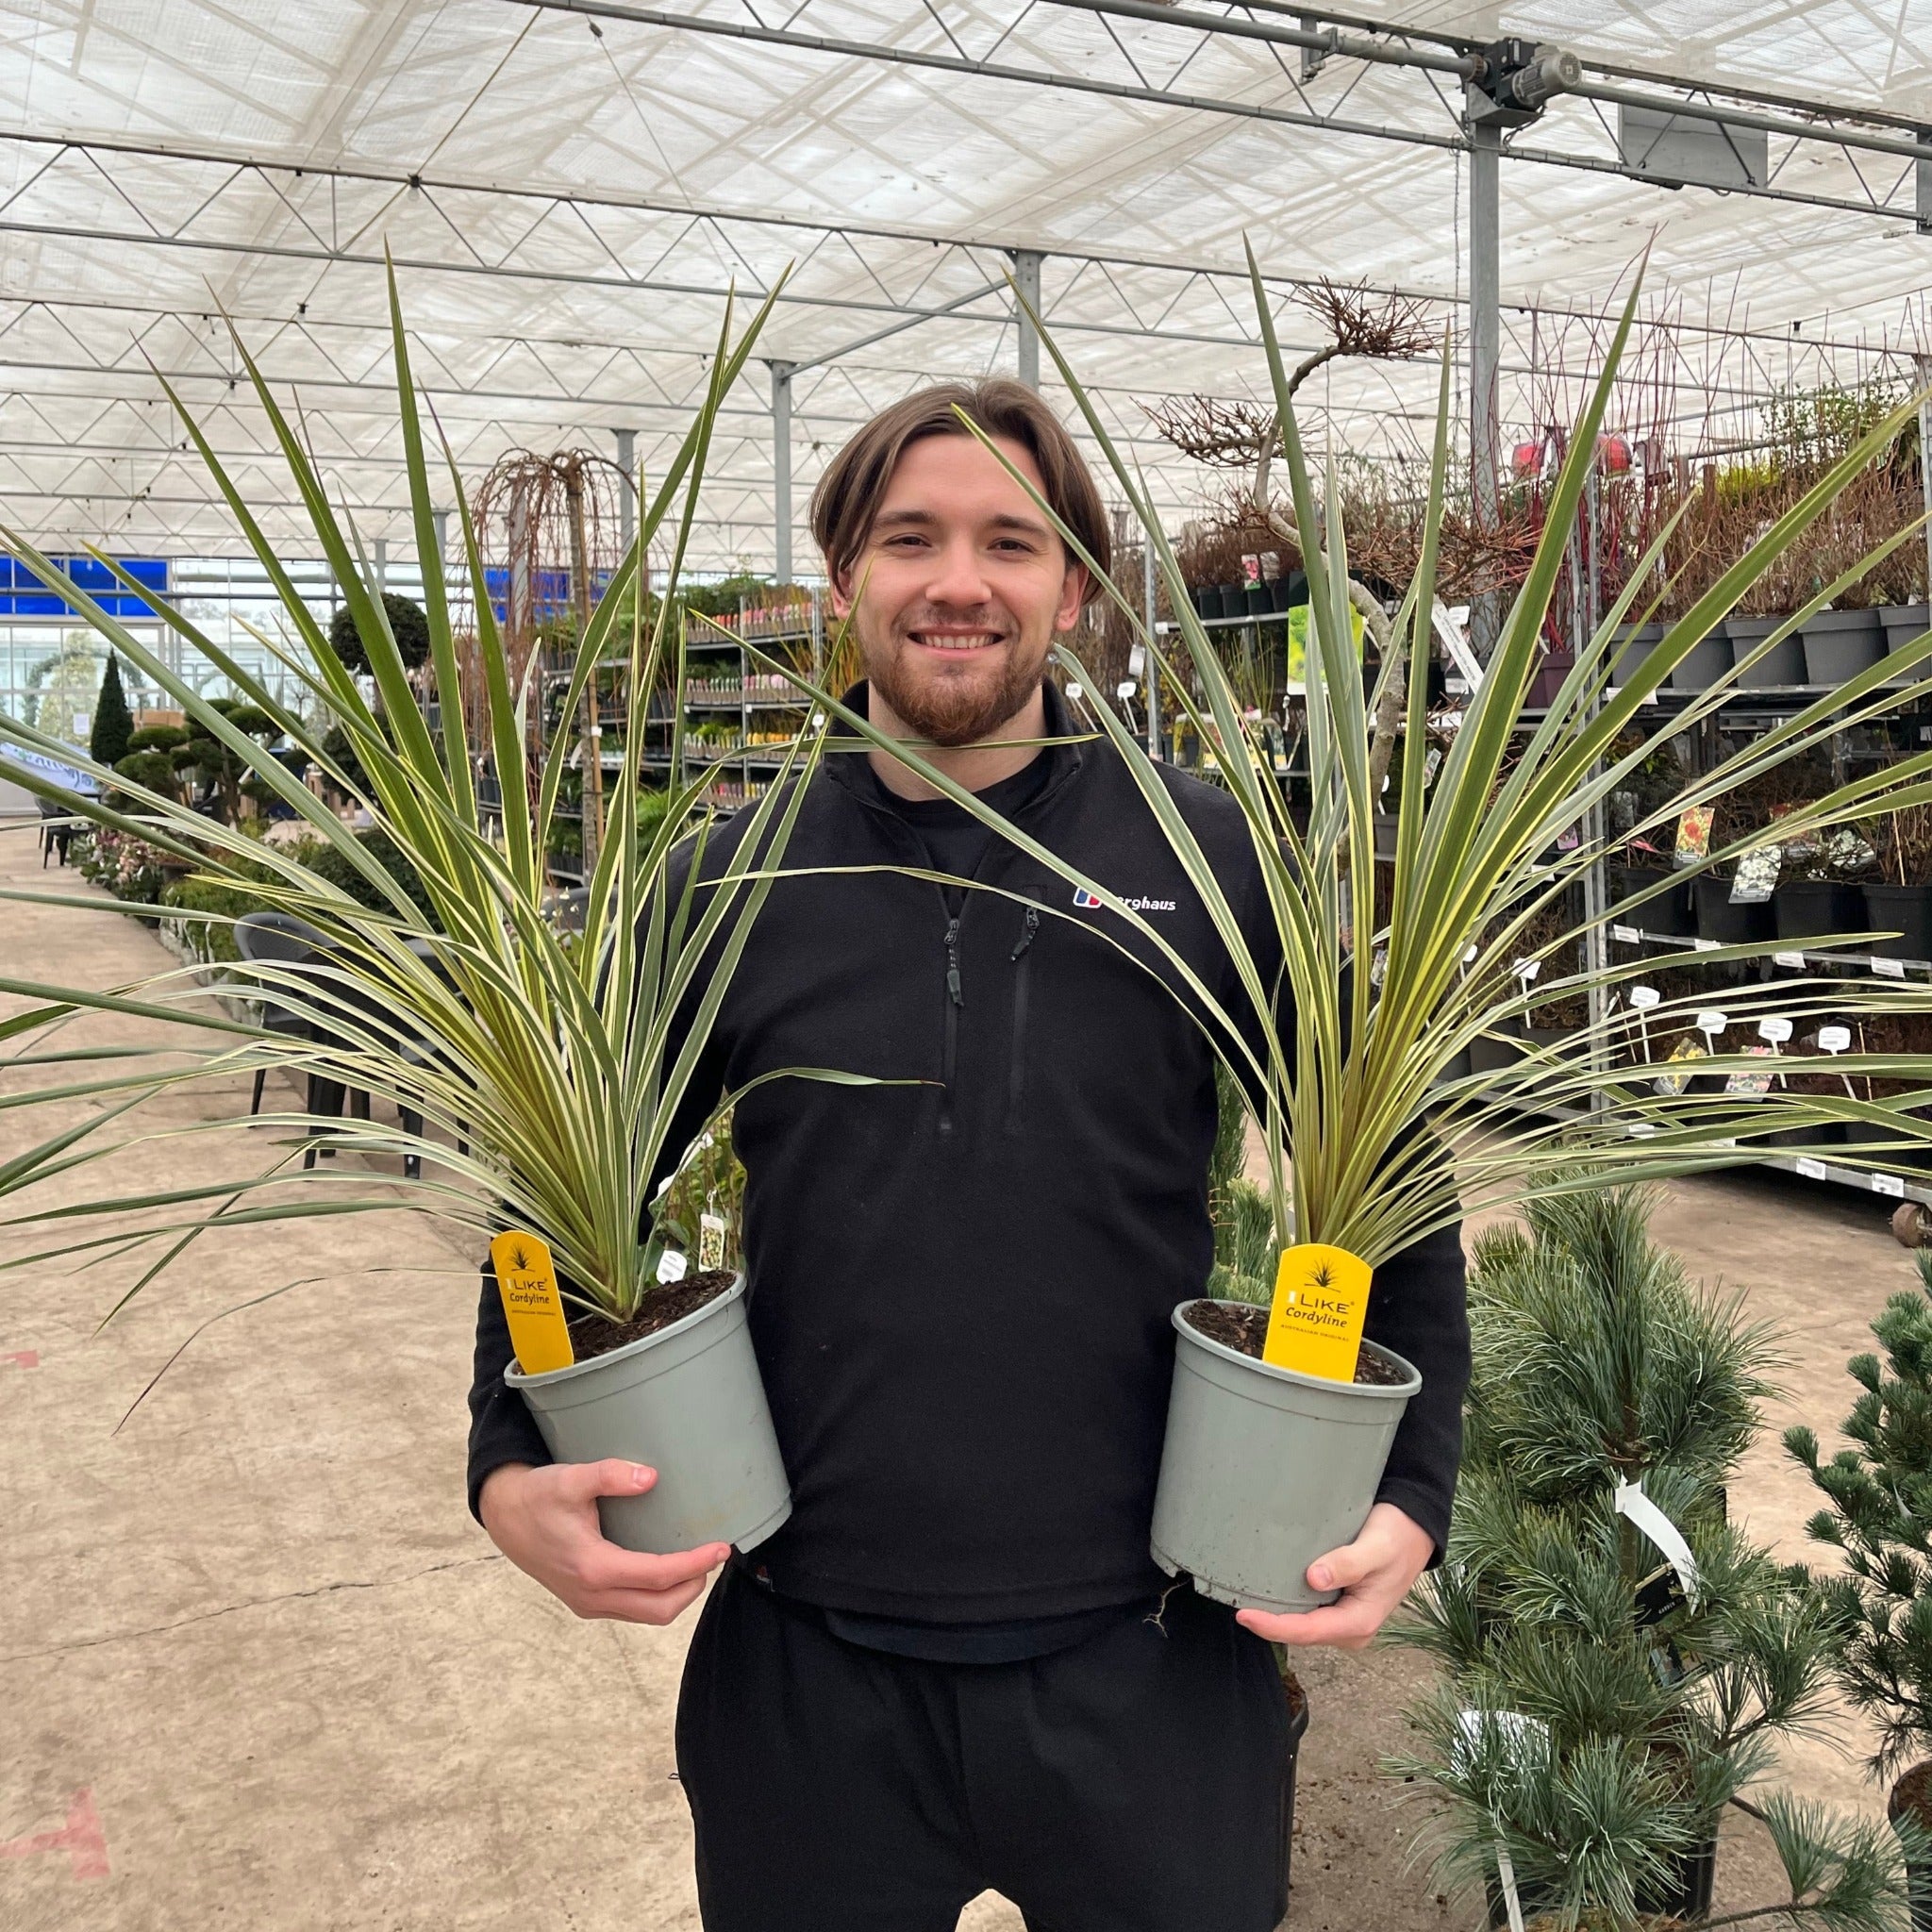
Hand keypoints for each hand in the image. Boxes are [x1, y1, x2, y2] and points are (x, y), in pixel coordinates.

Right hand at [478, 1459, 729, 1624]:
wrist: (504, 1517)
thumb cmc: (537, 1496)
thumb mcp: (571, 1478)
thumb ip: (610, 1475)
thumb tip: (651, 1478)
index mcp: (593, 1569)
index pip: (659, 1576)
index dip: (696, 1564)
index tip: (721, 1548)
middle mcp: (592, 1595)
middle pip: (659, 1608)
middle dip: (693, 1586)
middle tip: (713, 1556)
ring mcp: (587, 1603)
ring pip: (646, 1614)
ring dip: (676, 1595)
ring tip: (696, 1563)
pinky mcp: (585, 1601)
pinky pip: (631, 1609)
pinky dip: (656, 1596)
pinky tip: (665, 1569)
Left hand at [1236, 1502, 1433, 1649]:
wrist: (1414, 1530)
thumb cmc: (1397, 1537)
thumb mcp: (1377, 1547)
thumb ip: (1349, 1563)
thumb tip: (1315, 1579)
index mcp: (1360, 1621)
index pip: (1308, 1631)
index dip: (1274, 1626)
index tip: (1244, 1615)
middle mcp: (1350, 1627)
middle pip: (1301, 1632)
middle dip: (1270, 1623)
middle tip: (1234, 1604)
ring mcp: (1344, 1619)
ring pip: (1303, 1623)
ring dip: (1276, 1614)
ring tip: (1243, 1598)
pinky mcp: (1339, 1605)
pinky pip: (1308, 1611)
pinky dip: (1287, 1603)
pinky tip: (1267, 1590)